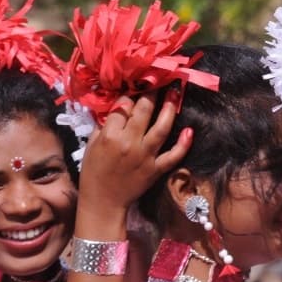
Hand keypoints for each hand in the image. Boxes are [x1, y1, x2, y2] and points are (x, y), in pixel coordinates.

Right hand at [78, 90, 192, 213]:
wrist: (103, 201)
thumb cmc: (94, 171)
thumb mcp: (92, 144)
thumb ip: (105, 124)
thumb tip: (118, 105)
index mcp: (110, 136)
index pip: (123, 107)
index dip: (129, 94)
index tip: (135, 87)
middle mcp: (129, 143)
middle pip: (143, 111)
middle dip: (152, 92)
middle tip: (159, 80)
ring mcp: (145, 156)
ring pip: (161, 128)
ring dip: (169, 109)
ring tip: (175, 93)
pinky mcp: (156, 169)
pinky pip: (173, 155)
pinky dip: (183, 144)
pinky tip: (190, 131)